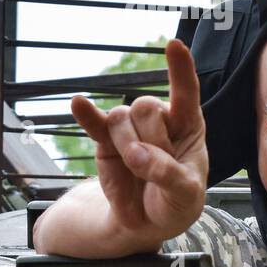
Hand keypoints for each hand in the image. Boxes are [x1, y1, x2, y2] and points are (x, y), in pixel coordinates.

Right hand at [69, 39, 208, 238]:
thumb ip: (167, 173)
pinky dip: (86, 114)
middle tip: (158, 170)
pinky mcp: (106, 141)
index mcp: (187, 124)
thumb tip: (135, 155)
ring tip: (138, 169)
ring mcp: (130, 128)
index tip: (173, 45)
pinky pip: (95, 124)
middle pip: (147, 107)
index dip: (180, 69)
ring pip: (122, 117)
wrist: (146, 221)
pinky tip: (79, 103)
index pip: (185, 92)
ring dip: (128, 145)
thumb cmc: (176, 201)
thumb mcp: (186, 193)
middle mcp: (158, 119)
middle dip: (152, 141)